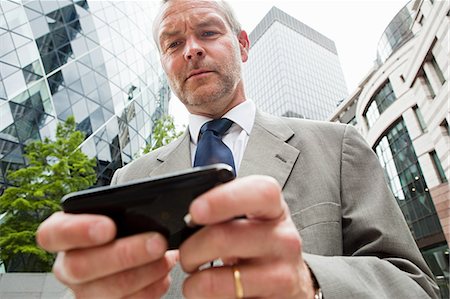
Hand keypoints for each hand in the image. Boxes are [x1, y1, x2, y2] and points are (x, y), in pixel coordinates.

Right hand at [36, 212, 177, 297]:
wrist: (121, 255)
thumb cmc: (116, 229)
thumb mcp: (111, 214)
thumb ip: (119, 211)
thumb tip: (151, 211)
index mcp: (61, 236)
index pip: (51, 234)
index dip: (78, 231)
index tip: (108, 227)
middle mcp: (67, 266)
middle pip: (82, 267)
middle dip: (125, 255)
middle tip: (157, 242)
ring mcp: (84, 291)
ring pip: (109, 289)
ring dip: (145, 273)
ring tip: (167, 258)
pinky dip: (151, 289)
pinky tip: (163, 275)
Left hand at [179, 175, 314, 298]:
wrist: (290, 281)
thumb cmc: (262, 245)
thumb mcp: (252, 219)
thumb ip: (225, 210)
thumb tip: (188, 216)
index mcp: (274, 209)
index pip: (259, 192)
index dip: (223, 199)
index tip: (195, 210)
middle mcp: (283, 238)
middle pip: (222, 238)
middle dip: (190, 250)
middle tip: (188, 255)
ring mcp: (281, 274)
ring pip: (214, 279)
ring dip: (193, 283)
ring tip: (199, 279)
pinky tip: (217, 293)